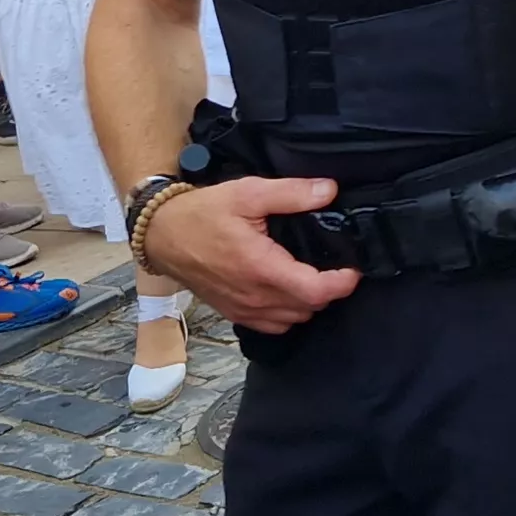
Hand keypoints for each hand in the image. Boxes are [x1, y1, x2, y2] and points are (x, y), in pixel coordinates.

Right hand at [143, 178, 359, 330]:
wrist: (162, 236)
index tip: (353, 268)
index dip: (342, 283)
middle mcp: (255, 296)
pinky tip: (287, 291)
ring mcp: (244, 309)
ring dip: (309, 302)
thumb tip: (329, 190)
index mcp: (261, 268)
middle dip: (328, 290)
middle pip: (310, 307)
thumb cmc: (201, 213)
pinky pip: (273, 325)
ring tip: (312, 276)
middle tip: (334, 266)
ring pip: (294, 319)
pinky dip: (288, 313)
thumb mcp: (248, 193)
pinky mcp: (234, 314)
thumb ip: (292, 193)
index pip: (316, 291)